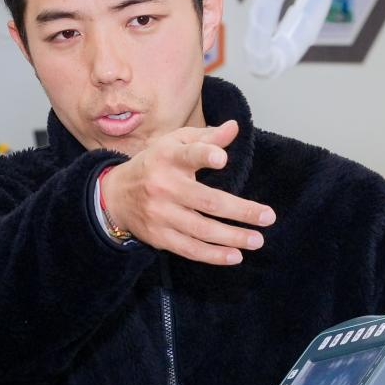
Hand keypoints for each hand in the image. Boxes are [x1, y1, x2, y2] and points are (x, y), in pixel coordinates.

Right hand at [100, 120, 275, 264]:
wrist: (116, 196)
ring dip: (232, 237)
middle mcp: (163, 186)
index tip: (222, 159)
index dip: (204, 155)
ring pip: (201, 229)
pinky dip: (213, 255)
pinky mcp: (159, 237)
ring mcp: (160, 214)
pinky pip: (189, 249)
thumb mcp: (175, 143)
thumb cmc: (154, 164)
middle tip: (268, 216)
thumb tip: (234, 128)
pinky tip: (235, 255)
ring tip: (257, 240)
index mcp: (167, 158)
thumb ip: (206, 137)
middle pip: (206, 200)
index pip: (187, 155)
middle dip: (240, 210)